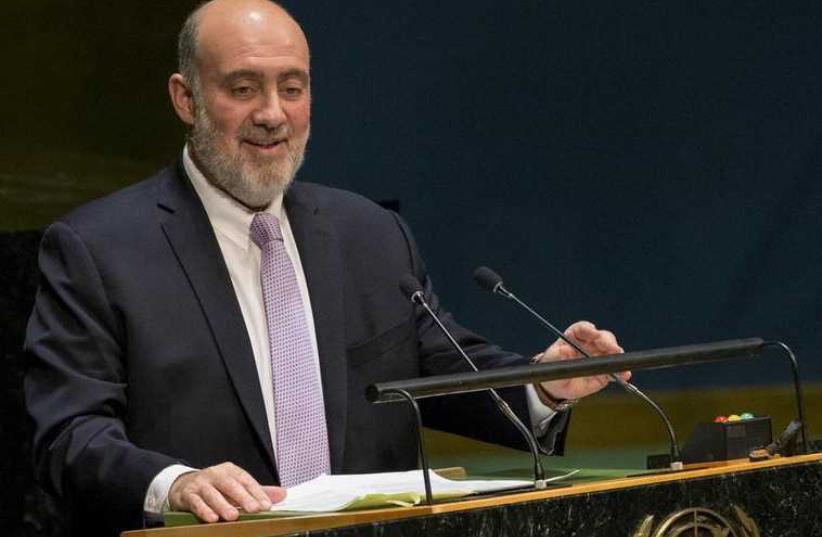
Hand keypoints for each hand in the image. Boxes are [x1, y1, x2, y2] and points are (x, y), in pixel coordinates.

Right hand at [168, 462, 285, 522]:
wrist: (183, 485)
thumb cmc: (215, 487)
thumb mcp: (236, 486)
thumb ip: (257, 491)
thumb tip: (282, 494)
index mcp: (230, 470)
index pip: (246, 480)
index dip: (257, 492)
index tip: (267, 505)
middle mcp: (215, 474)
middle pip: (230, 485)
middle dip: (243, 498)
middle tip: (254, 509)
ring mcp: (201, 483)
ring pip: (212, 494)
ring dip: (223, 505)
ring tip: (233, 516)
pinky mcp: (187, 494)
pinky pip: (196, 502)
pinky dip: (204, 510)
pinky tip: (212, 518)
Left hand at [536, 320, 630, 401]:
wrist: (556, 386)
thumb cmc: (552, 368)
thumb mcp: (551, 361)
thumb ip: (557, 356)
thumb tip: (565, 350)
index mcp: (574, 336)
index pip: (583, 329)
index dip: (589, 329)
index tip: (594, 333)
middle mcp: (589, 343)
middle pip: (602, 338)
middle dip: (608, 342)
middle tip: (613, 349)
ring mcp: (599, 356)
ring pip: (612, 352)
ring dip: (617, 356)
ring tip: (620, 363)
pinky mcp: (604, 371)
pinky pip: (614, 370)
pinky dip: (621, 371)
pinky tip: (624, 374)